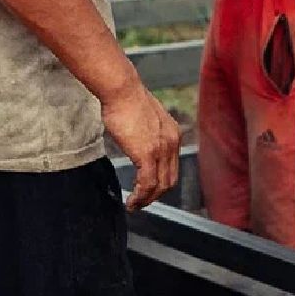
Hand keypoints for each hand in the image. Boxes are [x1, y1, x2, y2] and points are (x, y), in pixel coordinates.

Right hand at [102, 82, 180, 210]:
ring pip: (160, 185)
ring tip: (134, 205)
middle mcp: (172, 143)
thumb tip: (137, 139)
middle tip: (141, 202)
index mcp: (172, 134)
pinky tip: (131, 200)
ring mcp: (161, 149)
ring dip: (147, 200)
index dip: (161, 182)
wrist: (122, 90)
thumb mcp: (144, 118)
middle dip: (155, 196)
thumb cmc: (126, 99)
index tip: (147, 190)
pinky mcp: (147, 154)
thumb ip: (146, 132)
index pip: (172, 167)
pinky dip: (140, 196)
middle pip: (169, 180)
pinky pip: (147, 183)